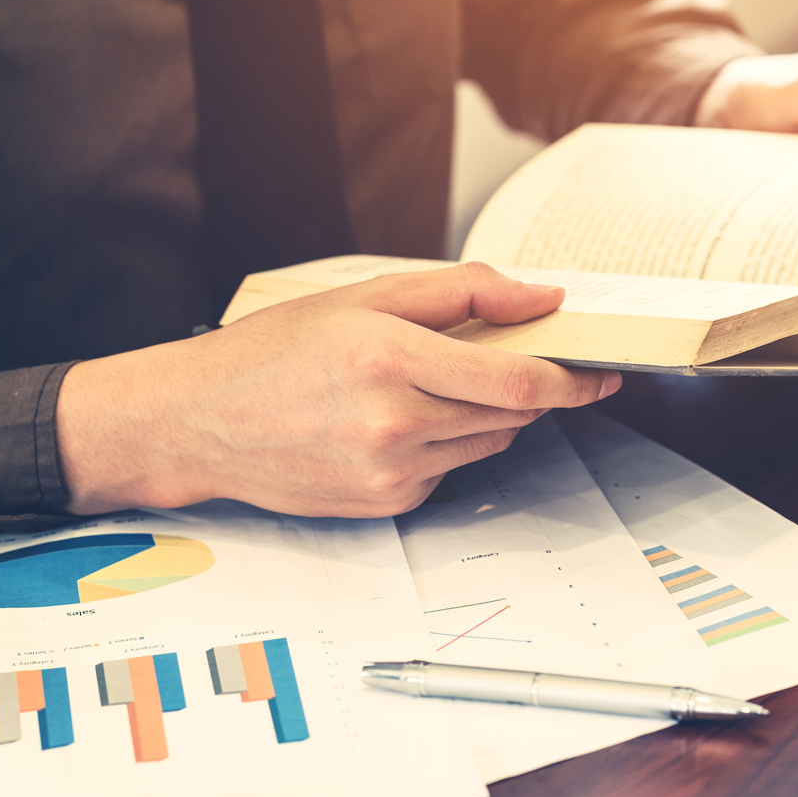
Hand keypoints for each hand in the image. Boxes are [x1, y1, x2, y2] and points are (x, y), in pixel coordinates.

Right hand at [57, 263, 618, 517]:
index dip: (570, 378)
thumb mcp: (365, 296)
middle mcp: (392, 422)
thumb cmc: (276, 352)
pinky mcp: (385, 505)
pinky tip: (400, 422)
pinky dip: (448, 444)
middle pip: (512, 413)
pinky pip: (452, 471)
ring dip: (487, 414)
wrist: (197, 423)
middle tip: (513, 360)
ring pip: (488, 443)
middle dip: (528, 387)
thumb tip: (542, 298)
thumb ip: (463, 291)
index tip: (600, 372)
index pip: (515, 380)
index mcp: (389, 358)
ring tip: (432, 386)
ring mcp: (389, 472)